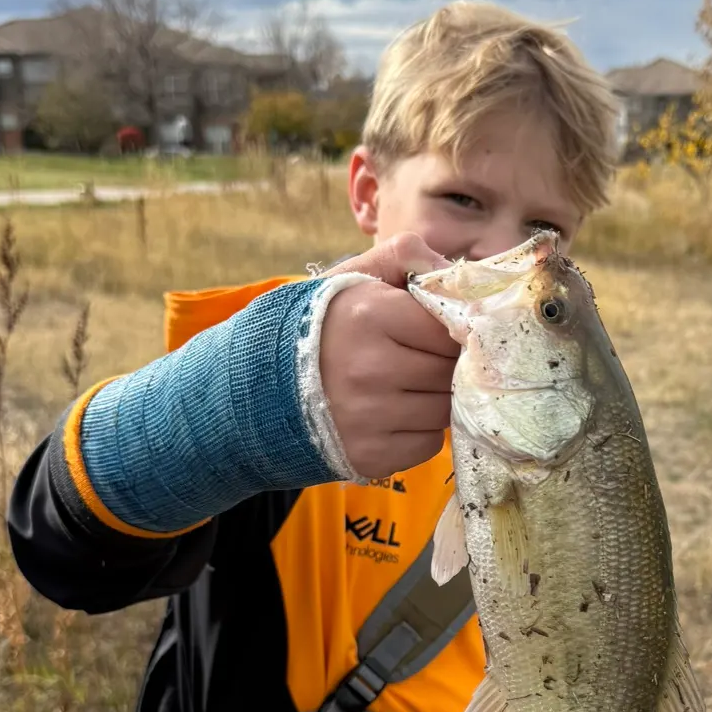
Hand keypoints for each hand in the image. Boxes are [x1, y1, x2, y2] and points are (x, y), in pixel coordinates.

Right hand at [320, 234, 459, 477]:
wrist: (259, 385)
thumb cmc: (320, 323)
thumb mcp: (353, 275)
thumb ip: (406, 256)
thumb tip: (453, 271)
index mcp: (370, 315)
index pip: (449, 326)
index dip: (451, 328)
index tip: (440, 330)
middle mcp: (370, 368)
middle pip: (450, 371)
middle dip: (446, 364)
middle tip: (426, 358)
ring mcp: (369, 417)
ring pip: (445, 409)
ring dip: (436, 398)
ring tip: (410, 385)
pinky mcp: (370, 456)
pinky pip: (428, 444)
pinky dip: (421, 431)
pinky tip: (396, 414)